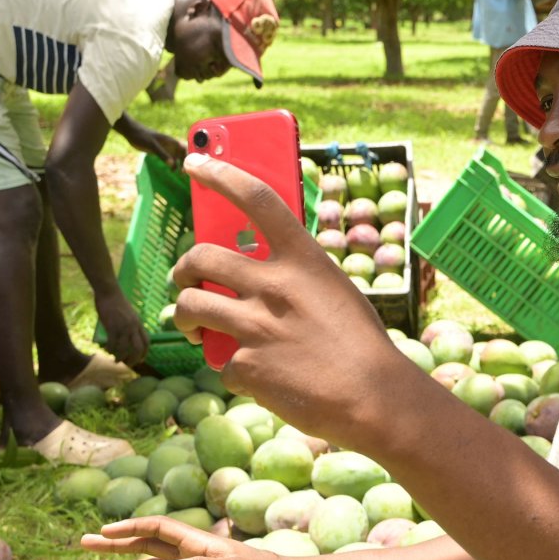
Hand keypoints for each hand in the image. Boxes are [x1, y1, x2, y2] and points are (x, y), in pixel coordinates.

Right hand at [95, 290, 147, 366]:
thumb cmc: (116, 302)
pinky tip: (107, 350)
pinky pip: (112, 343)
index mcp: (138, 323)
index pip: (147, 341)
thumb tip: (129, 334)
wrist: (109, 292)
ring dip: (120, 357)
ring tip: (115, 360)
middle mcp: (133, 326)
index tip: (141, 360)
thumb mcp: (129, 314)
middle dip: (134, 359)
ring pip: (125, 348)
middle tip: (127, 364)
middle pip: (138, 348)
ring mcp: (123, 327)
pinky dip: (110, 349)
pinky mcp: (112, 326)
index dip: (145, 352)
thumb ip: (131, 324)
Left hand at [130, 127, 186, 169]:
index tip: (188, 166)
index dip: (189, 157)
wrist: (132, 132)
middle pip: (183, 154)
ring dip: (180, 164)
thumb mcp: (152, 146)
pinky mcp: (160, 152)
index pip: (185, 149)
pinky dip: (173, 165)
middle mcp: (171, 145)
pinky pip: (170, 159)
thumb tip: (172, 165)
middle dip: (186, 163)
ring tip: (180, 174)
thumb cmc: (142, 136)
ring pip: (177, 157)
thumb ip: (162, 154)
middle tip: (184, 173)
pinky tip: (172, 171)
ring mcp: (166, 148)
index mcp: (171, 141)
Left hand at [171, 153, 423, 447]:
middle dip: (183, 269)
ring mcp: (256, 327)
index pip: (255, 199)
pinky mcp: (247, 367)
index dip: (220, 174)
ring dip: (186, 317)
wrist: (374, 398)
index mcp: (303, 259)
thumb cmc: (361, 344)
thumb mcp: (334, 291)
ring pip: (190, 307)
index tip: (196, 161)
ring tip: (196, 330)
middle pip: (200, 257)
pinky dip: (232, 370)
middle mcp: (274, 285)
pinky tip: (255, 375)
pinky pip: (220, 362)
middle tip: (188, 280)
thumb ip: (295, 277)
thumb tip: (257, 274)